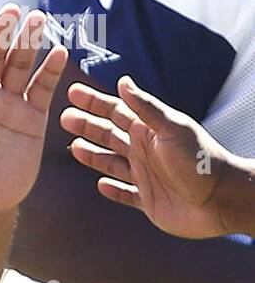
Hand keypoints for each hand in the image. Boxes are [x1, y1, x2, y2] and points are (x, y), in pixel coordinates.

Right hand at [61, 74, 242, 238]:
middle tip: (63, 118)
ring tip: (73, 147)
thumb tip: (123, 82)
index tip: (72, 92)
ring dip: (92, 154)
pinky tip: (101, 185)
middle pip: (108, 135)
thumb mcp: (172, 128)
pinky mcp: (148, 200)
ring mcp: (145, 176)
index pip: (116, 111)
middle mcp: (145, 151)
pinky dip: (113, 189)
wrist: (219, 200)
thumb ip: (146, 107)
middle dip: (87, 126)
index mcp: (148, 132)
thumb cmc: (200, 161)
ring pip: (111, 162)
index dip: (94, 102)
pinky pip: (125, 193)